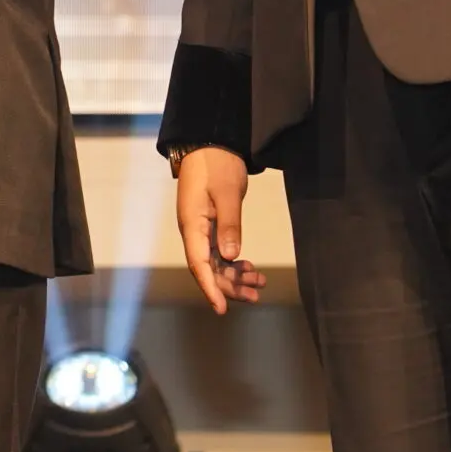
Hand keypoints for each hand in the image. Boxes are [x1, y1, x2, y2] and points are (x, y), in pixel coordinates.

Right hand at [174, 147, 265, 313]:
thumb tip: (231, 257)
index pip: (199, 264)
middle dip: (229, 285)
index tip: (222, 308)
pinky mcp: (209, 224)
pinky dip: (234, 262)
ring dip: (234, 275)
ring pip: (215, 262)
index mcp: (192, 224)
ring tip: (259, 282)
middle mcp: (193, 231)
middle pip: (208, 268)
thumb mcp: (227, 193)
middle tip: (255, 295)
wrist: (210, 143)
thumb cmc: (216, 164)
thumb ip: (229, 225)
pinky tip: (250, 267)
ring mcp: (200, 228)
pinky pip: (219, 251)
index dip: (210, 288)